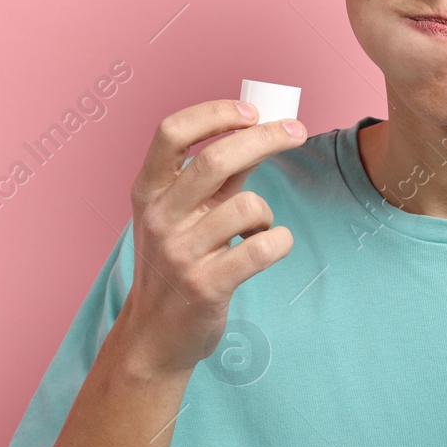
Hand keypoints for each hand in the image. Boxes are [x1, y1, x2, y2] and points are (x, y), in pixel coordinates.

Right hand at [117, 99, 307, 376]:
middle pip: (216, 160)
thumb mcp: (180, 214)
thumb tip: (260, 128)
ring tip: (258, 229)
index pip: (172, 132)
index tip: (252, 111)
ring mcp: (180, 254)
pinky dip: (280, 241)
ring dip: (267, 212)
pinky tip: (271, 246)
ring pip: (247, 206)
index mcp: (148, 192)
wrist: (155, 335)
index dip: (215, 113)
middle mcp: (159, 218)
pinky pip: (262, 248)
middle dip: (266, 138)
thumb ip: (214, 176)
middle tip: (297, 132)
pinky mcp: (206, 286)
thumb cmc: (177, 262)